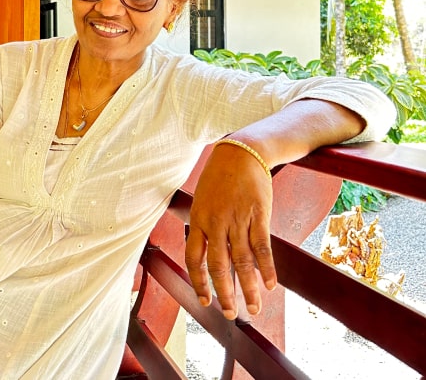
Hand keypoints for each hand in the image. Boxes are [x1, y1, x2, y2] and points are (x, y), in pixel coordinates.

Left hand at [185, 141, 276, 319]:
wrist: (241, 152)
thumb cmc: (220, 177)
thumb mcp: (203, 199)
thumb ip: (203, 224)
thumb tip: (205, 249)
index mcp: (198, 219)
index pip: (194, 258)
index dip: (199, 282)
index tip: (205, 300)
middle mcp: (216, 222)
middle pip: (218, 265)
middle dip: (224, 293)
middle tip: (229, 314)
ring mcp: (238, 219)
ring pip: (241, 261)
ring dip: (249, 288)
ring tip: (254, 307)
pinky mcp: (258, 214)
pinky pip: (262, 246)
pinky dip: (266, 267)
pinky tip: (270, 284)